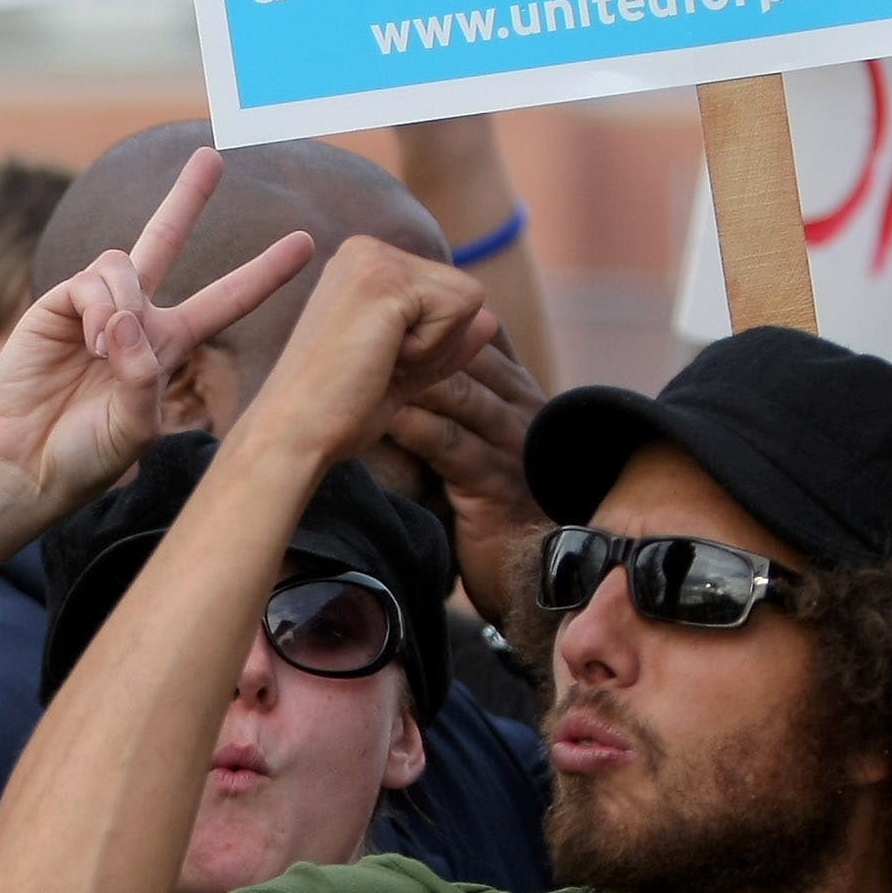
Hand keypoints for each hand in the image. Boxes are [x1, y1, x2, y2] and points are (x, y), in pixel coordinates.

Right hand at [0, 147, 313, 528]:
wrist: (25, 464)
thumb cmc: (86, 456)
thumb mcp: (135, 425)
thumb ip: (141, 375)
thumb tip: (122, 318)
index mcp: (167, 347)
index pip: (225, 300)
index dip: (263, 273)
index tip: (306, 244)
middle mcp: (134, 317)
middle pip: (166, 240)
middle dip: (186, 197)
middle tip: (212, 154)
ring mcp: (94, 308)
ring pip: (126, 264)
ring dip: (125, 304)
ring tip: (104, 351)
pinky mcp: (57, 306)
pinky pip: (92, 280)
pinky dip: (100, 306)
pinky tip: (94, 342)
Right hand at [232, 236, 499, 483]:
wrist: (295, 433)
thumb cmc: (338, 410)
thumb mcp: (403, 370)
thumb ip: (443, 341)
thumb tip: (490, 319)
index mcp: (363, 264)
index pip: (446, 294)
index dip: (429, 344)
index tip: (374, 364)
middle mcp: (366, 249)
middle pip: (464, 292)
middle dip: (436, 344)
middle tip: (376, 366)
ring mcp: (373, 258)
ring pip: (468, 298)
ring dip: (434, 348)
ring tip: (377, 362)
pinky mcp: (385, 279)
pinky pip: (459, 311)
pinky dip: (431, 350)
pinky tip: (382, 360)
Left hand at [387, 338, 551, 621]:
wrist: (533, 574)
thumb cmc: (497, 507)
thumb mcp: (487, 445)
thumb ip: (463, 406)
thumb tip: (411, 371)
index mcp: (520, 394)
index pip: (478, 338)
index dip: (431, 325)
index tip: (381, 318)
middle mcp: (523, 410)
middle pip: (466, 356)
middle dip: (412, 342)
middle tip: (358, 333)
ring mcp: (513, 445)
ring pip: (458, 392)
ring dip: (406, 376)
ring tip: (359, 366)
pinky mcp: (496, 484)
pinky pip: (449, 443)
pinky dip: (411, 425)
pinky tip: (375, 417)